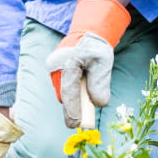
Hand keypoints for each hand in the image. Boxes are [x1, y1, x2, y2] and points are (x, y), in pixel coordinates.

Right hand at [44, 0, 130, 127]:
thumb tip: (98, 103)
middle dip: (74, 106)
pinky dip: (74, 92)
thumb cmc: (96, 47)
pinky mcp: (56, 73)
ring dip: (75, 98)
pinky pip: (65, 88)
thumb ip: (100, 83)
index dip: (72, 110)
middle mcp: (56, 68)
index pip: (69, 92)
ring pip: (64, 92)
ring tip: (87, 94)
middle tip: (85, 118)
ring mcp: (54, 70)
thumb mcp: (103, 62)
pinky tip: (82, 87)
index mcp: (68, 63)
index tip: (75, 124)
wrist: (87, 34)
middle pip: (64, 95)